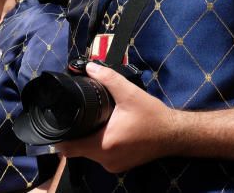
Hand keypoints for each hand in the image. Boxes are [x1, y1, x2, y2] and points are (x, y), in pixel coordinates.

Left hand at [56, 62, 178, 172]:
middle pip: (78, 150)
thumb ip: (108, 78)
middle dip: (76, 134)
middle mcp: (105, 160)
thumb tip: (88, 67)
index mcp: (103, 144)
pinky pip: (102, 156)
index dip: (60, 137)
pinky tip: (108, 130)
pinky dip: (101, 145)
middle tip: (79, 115)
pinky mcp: (120, 166)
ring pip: (90, 153)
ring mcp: (113, 165)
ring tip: (95, 121)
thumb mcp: (129, 93)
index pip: (68, 148)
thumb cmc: (152, 115)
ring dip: (89, 139)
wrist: (174, 135)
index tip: (59, 122)